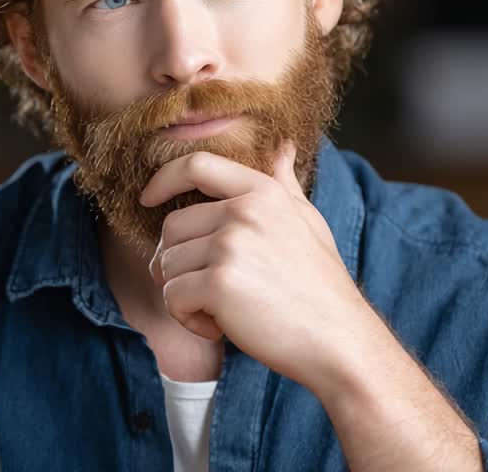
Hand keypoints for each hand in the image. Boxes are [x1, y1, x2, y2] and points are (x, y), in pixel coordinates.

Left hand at [142, 140, 372, 386]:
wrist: (339, 340)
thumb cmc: (321, 286)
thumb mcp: (307, 223)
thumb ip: (285, 184)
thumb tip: (282, 147)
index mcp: (263, 193)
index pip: (197, 165)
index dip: (164, 179)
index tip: (148, 197)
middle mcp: (245, 212)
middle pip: (172, 227)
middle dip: (178, 263)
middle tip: (208, 292)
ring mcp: (230, 245)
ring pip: (167, 265)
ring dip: (184, 296)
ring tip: (223, 311)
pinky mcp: (218, 283)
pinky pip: (172, 297)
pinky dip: (187, 320)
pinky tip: (221, 328)